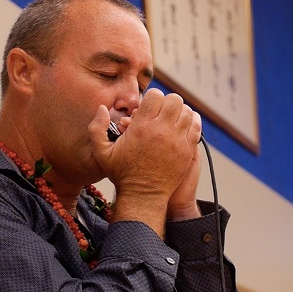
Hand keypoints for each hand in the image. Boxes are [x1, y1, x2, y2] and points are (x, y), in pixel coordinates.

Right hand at [88, 89, 201, 236]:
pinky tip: (182, 127)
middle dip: (167, 102)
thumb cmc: (122, 173)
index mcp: (141, 127)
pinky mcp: (187, 150)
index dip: (151, 98)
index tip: (148, 107)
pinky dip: (191, 123)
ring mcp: (177, 140)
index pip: (155, 96)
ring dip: (180, 112)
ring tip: (171, 119)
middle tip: (161, 112)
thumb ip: (97, 127)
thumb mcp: (101, 152)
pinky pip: (196, 127)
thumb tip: (102, 108)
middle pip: (174, 100)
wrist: (143, 195)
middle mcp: (161, 130)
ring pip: (187, 112)